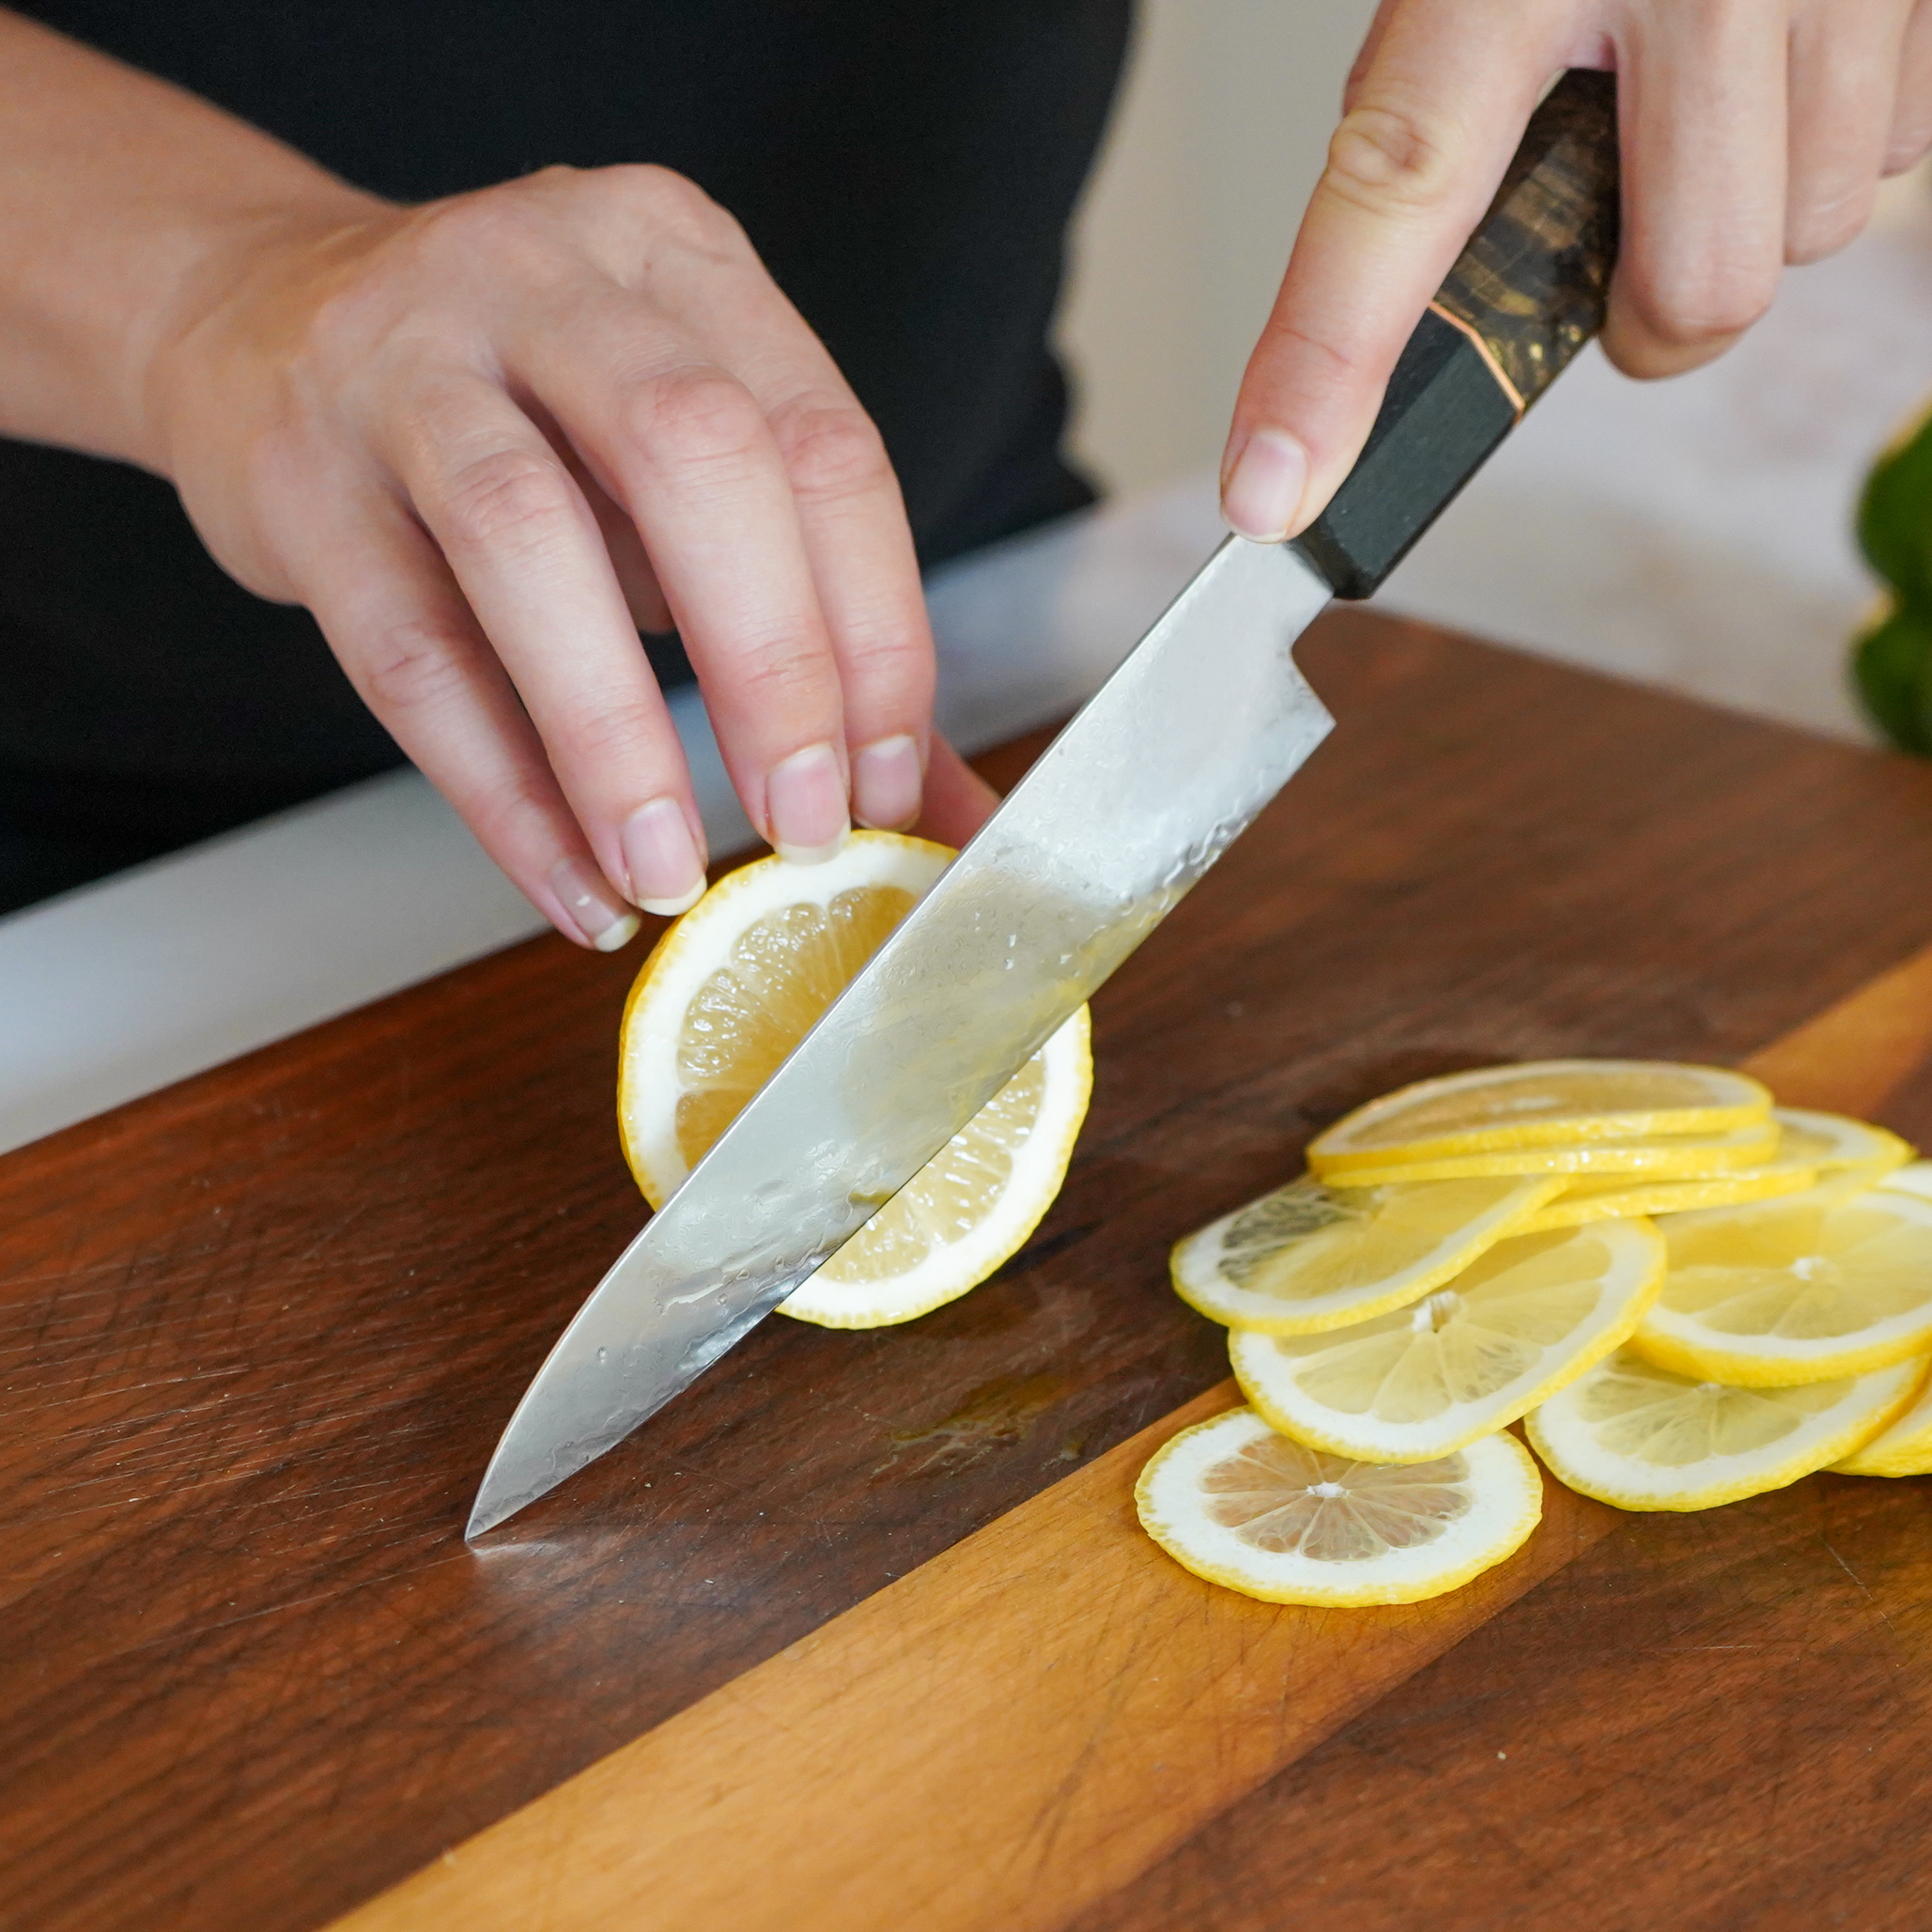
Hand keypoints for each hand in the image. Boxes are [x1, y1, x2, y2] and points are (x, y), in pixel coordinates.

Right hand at [148, 164, 990, 946]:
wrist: (258, 320)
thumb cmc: (520, 413)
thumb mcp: (676, 465)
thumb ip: (813, 619)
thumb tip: (944, 810)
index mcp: (682, 260)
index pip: (822, 446)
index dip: (875, 631)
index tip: (889, 781)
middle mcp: (547, 277)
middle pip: (696, 459)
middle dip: (774, 666)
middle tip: (803, 826)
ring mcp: (401, 360)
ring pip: (527, 540)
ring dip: (617, 738)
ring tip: (671, 874)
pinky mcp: (297, 475)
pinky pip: (408, 653)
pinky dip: (500, 790)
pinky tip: (569, 880)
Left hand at [1221, 0, 1931, 543]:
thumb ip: (1442, 84)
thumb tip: (1413, 262)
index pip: (1402, 187)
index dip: (1329, 363)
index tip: (1275, 491)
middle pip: (1692, 290)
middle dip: (1641, 318)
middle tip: (1598, 258)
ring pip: (1805, 234)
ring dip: (1739, 219)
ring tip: (1696, 113)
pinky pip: (1892, 154)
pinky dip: (1826, 144)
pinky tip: (1779, 67)